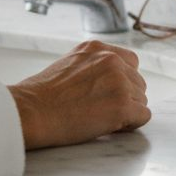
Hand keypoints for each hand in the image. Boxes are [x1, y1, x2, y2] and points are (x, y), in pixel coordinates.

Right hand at [8, 41, 150, 149]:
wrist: (32, 111)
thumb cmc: (42, 95)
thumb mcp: (69, 63)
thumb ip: (92, 65)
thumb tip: (106, 81)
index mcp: (97, 48)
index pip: (130, 61)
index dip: (123, 80)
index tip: (110, 93)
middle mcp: (111, 60)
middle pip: (137, 82)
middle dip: (125, 97)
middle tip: (103, 110)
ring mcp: (119, 82)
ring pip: (141, 100)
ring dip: (127, 111)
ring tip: (102, 118)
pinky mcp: (122, 105)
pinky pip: (143, 116)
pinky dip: (130, 125)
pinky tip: (111, 126)